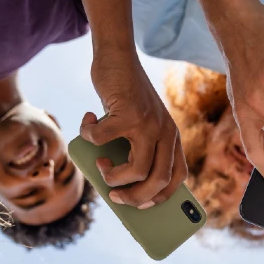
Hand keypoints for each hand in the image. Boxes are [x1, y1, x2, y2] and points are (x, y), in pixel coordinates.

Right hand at [81, 49, 187, 207]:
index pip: (177, 177)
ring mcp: (149, 123)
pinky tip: (86, 126)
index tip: (143, 205)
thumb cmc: (123, 98)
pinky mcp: (127, 113)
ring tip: (101, 165)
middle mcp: (166, 132)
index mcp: (172, 137)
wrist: (117, 58)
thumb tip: (117, 187)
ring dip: (113, 178)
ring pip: (138, 171)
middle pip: (159, 181)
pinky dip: (88, 138)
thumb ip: (133, 150)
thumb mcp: (135, 127)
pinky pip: (102, 141)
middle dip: (135, 198)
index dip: (161, 196)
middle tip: (115, 196)